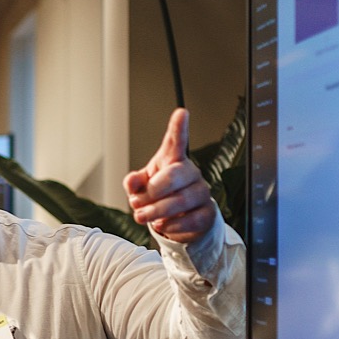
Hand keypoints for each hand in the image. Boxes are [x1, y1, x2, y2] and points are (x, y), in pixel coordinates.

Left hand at [123, 108, 216, 243]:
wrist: (177, 221)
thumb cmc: (159, 196)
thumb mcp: (141, 187)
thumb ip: (133, 182)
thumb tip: (131, 183)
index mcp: (172, 161)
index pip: (176, 141)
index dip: (179, 127)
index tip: (182, 113)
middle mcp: (190, 173)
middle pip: (175, 175)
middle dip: (152, 192)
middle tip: (136, 203)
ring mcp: (201, 192)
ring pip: (182, 199)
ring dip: (157, 211)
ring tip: (143, 217)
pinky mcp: (207, 213)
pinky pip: (191, 219)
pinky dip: (172, 225)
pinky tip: (162, 225)